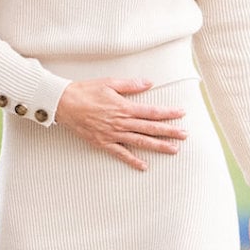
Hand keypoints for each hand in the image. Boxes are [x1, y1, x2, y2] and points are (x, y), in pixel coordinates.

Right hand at [55, 78, 186, 170]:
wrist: (64, 104)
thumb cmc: (86, 91)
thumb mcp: (109, 83)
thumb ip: (131, 85)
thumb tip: (149, 83)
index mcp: (124, 107)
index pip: (151, 112)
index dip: (168, 113)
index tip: (181, 114)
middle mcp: (121, 122)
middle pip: (150, 128)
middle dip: (169, 132)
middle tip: (185, 135)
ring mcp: (112, 134)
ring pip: (140, 142)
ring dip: (158, 146)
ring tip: (173, 150)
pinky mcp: (103, 143)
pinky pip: (120, 153)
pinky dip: (133, 160)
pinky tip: (144, 166)